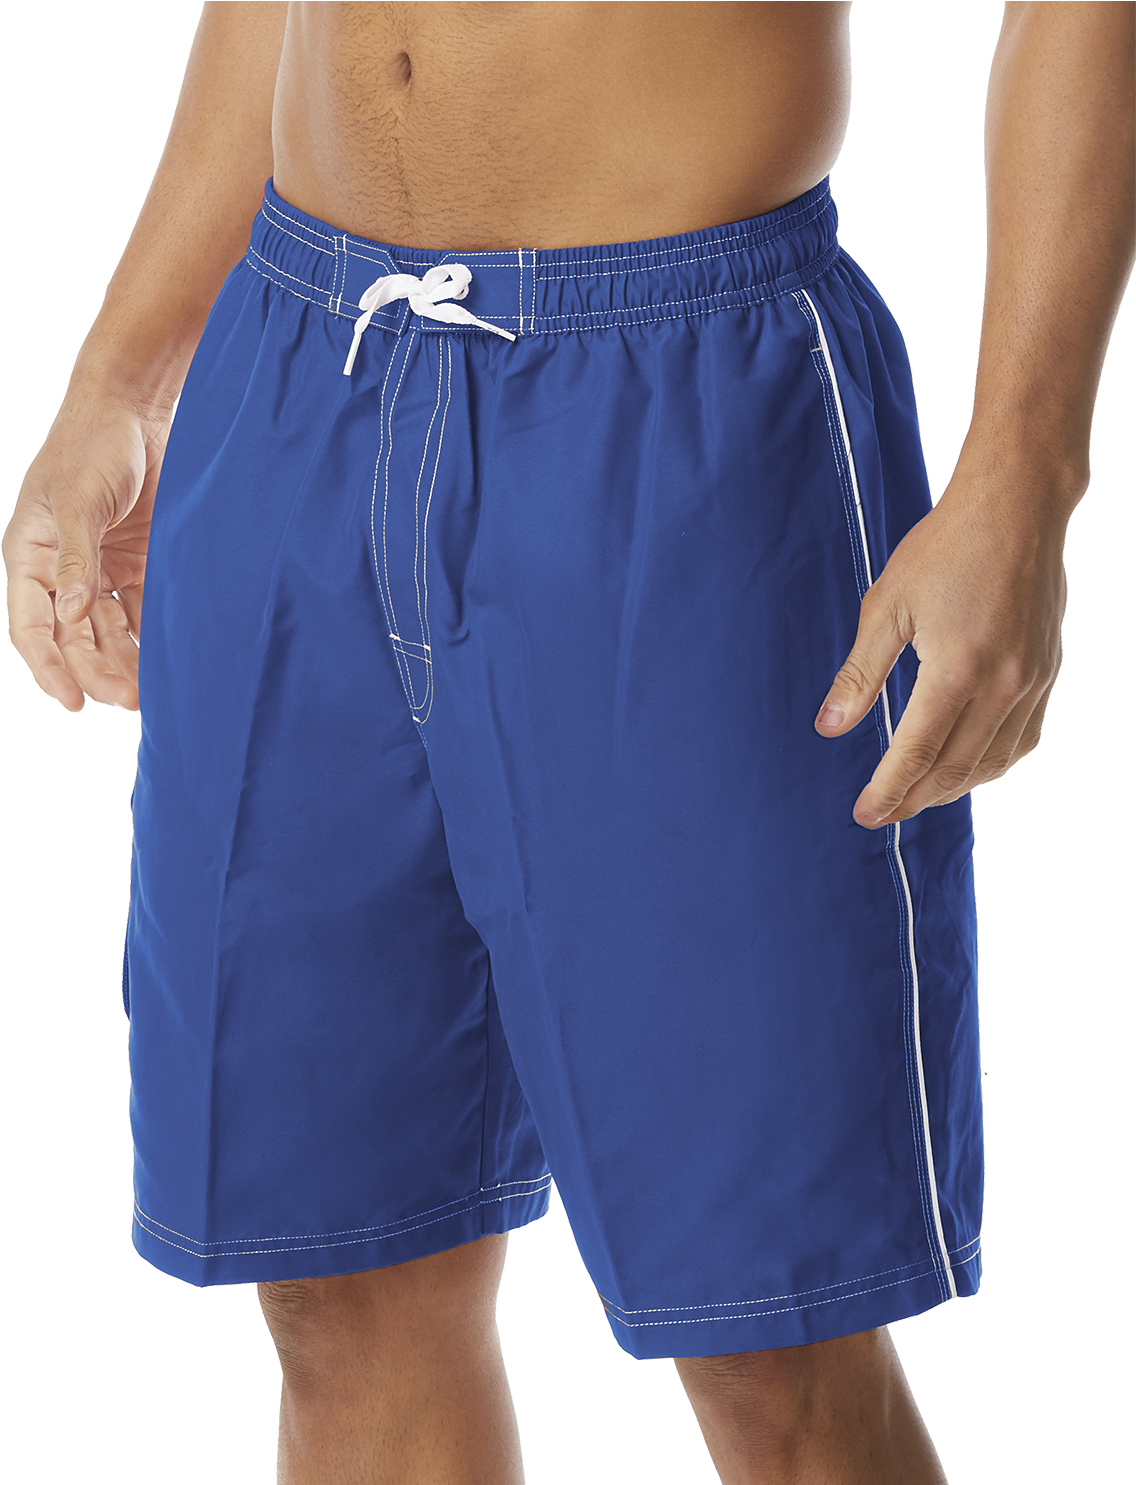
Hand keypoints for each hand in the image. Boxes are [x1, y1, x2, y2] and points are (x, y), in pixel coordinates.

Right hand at [4, 395, 168, 712]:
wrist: (136, 407)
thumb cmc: (92, 443)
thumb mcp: (79, 499)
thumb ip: (77, 559)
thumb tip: (72, 615)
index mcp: (31, 557)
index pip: (31, 627)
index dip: (49, 668)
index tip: (73, 702)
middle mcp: (63, 570)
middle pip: (75, 638)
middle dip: (98, 672)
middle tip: (131, 700)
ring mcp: (102, 569)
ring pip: (109, 632)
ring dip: (126, 663)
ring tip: (153, 691)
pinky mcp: (138, 563)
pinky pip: (141, 612)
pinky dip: (152, 637)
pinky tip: (171, 659)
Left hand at [814, 463, 1072, 827]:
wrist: (1018, 507)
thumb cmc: (945, 548)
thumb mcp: (887, 607)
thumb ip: (860, 675)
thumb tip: (829, 728)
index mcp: (957, 671)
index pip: (916, 754)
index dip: (888, 791)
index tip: (864, 815)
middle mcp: (1002, 686)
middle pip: (954, 769)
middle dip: (915, 799)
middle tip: (882, 814)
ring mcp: (1031, 683)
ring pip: (992, 763)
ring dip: (952, 788)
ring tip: (917, 795)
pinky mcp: (1047, 674)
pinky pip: (1022, 741)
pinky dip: (991, 765)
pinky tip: (966, 766)